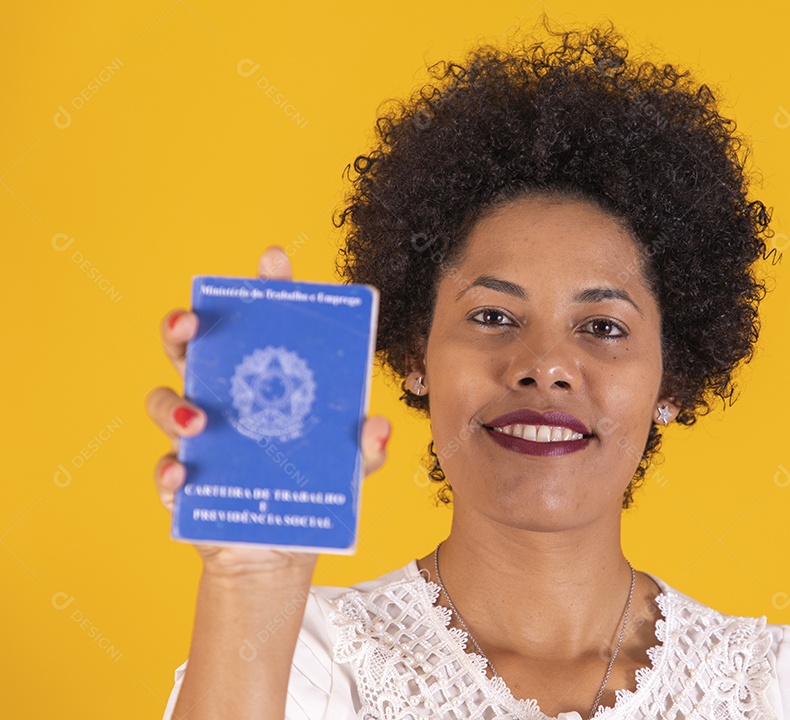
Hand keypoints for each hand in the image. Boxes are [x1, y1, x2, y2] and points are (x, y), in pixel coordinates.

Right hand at [145, 246, 391, 578]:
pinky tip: (182, 477)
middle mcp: (222, 396)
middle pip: (192, 346)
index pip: (260, 323)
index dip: (264, 287)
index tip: (274, 260)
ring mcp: (195, 436)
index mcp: (263, 380)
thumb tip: (377, 425)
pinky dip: (169, 472)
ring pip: (164, 402)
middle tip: (191, 321)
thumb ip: (365, 447)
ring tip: (197, 420)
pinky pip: (164, 470)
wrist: (278, 549)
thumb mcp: (347, 468)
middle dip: (184, 324)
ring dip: (172, 405)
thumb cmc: (309, 487)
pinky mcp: (182, 481)